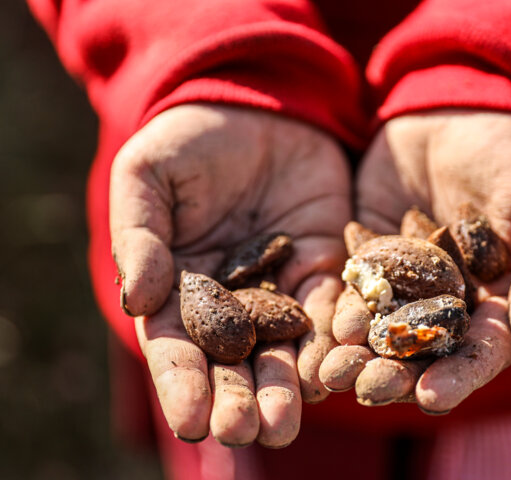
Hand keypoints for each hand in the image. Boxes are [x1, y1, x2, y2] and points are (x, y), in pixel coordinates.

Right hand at [110, 104, 348, 445]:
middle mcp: (234, 301)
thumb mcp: (149, 175)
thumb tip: (138, 297)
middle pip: (236, 362)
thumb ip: (141, 235)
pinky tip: (336, 370)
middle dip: (240, 399)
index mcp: (181, 287)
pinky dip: (334, 341)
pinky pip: (333, 311)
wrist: (260, 103)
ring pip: (287, 349)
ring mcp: (283, 288)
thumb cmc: (192, 139)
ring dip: (288, 388)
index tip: (190, 421)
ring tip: (287, 424)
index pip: (178, 345)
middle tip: (247, 433)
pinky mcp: (327, 268)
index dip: (182, 384)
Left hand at [320, 111, 510, 413]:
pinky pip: (351, 289)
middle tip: (368, 389)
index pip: (481, 349)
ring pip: (381, 329)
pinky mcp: (369, 256)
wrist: (463, 105)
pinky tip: (320, 329)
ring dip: (358, 355)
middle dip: (397, 374)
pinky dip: (337, 310)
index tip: (432, 397)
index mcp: (500, 301)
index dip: (460, 375)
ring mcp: (406, 282)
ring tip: (333, 373)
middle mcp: (450, 302)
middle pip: (424, 351)